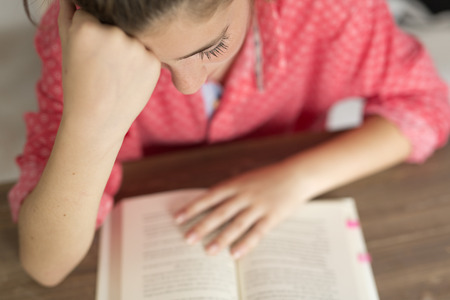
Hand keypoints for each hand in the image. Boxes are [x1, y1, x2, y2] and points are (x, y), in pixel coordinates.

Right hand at [58, 0, 160, 138]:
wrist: (97, 120)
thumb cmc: (78, 84)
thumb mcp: (67, 47)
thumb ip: (68, 15)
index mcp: (87, 27)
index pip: (89, 13)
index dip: (87, 33)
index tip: (86, 52)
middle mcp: (114, 33)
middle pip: (114, 23)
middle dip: (108, 38)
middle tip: (102, 65)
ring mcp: (137, 48)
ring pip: (132, 36)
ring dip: (126, 48)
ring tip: (115, 73)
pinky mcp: (154, 61)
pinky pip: (147, 52)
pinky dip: (140, 62)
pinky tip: (128, 78)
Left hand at [174, 161, 311, 258]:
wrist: (295, 174)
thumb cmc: (266, 178)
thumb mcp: (245, 179)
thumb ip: (229, 192)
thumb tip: (209, 208)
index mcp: (235, 184)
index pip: (209, 197)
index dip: (193, 207)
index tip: (177, 218)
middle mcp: (244, 194)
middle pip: (220, 212)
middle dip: (202, 226)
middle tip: (188, 239)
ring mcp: (258, 206)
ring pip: (237, 224)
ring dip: (222, 238)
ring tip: (209, 251)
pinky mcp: (272, 216)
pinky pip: (257, 232)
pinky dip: (246, 244)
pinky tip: (235, 254)